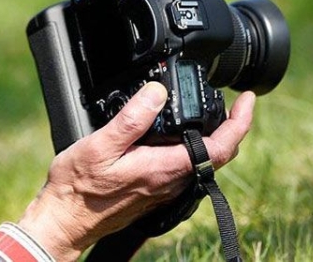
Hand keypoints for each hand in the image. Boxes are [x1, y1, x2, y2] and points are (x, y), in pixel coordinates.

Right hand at [17, 82, 255, 261]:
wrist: (65, 220)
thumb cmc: (78, 187)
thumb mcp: (100, 145)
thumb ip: (132, 119)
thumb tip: (158, 92)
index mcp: (164, 168)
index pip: (220, 148)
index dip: (240, 123)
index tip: (247, 99)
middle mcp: (169, 182)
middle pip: (217, 155)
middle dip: (232, 127)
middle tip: (234, 101)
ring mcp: (162, 188)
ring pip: (201, 161)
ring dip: (212, 137)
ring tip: (211, 111)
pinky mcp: (151, 190)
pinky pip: (183, 167)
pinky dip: (192, 147)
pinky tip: (177, 134)